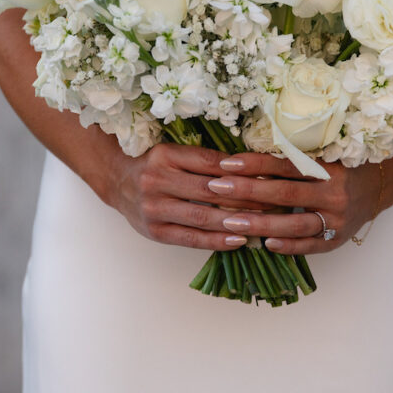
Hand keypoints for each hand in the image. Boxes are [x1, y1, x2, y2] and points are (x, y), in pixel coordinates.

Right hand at [111, 144, 273, 250]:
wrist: (118, 183)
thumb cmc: (155, 166)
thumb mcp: (175, 153)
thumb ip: (204, 159)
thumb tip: (250, 166)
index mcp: (165, 155)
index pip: (211, 162)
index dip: (241, 170)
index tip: (268, 176)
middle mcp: (157, 179)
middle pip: (210, 190)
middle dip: (245, 197)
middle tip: (275, 202)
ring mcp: (154, 207)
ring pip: (202, 215)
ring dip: (235, 221)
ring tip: (263, 224)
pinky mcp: (155, 231)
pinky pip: (191, 238)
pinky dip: (217, 240)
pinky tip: (238, 240)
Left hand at [204, 153, 384, 255]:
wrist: (378, 188)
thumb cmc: (341, 167)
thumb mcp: (322, 156)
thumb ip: (291, 160)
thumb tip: (245, 160)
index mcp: (329, 167)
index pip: (285, 165)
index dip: (255, 164)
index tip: (226, 164)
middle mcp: (335, 194)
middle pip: (286, 194)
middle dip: (248, 192)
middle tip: (217, 189)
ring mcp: (338, 220)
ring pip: (295, 224)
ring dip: (261, 223)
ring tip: (231, 222)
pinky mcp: (338, 240)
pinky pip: (311, 246)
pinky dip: (289, 246)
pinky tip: (265, 245)